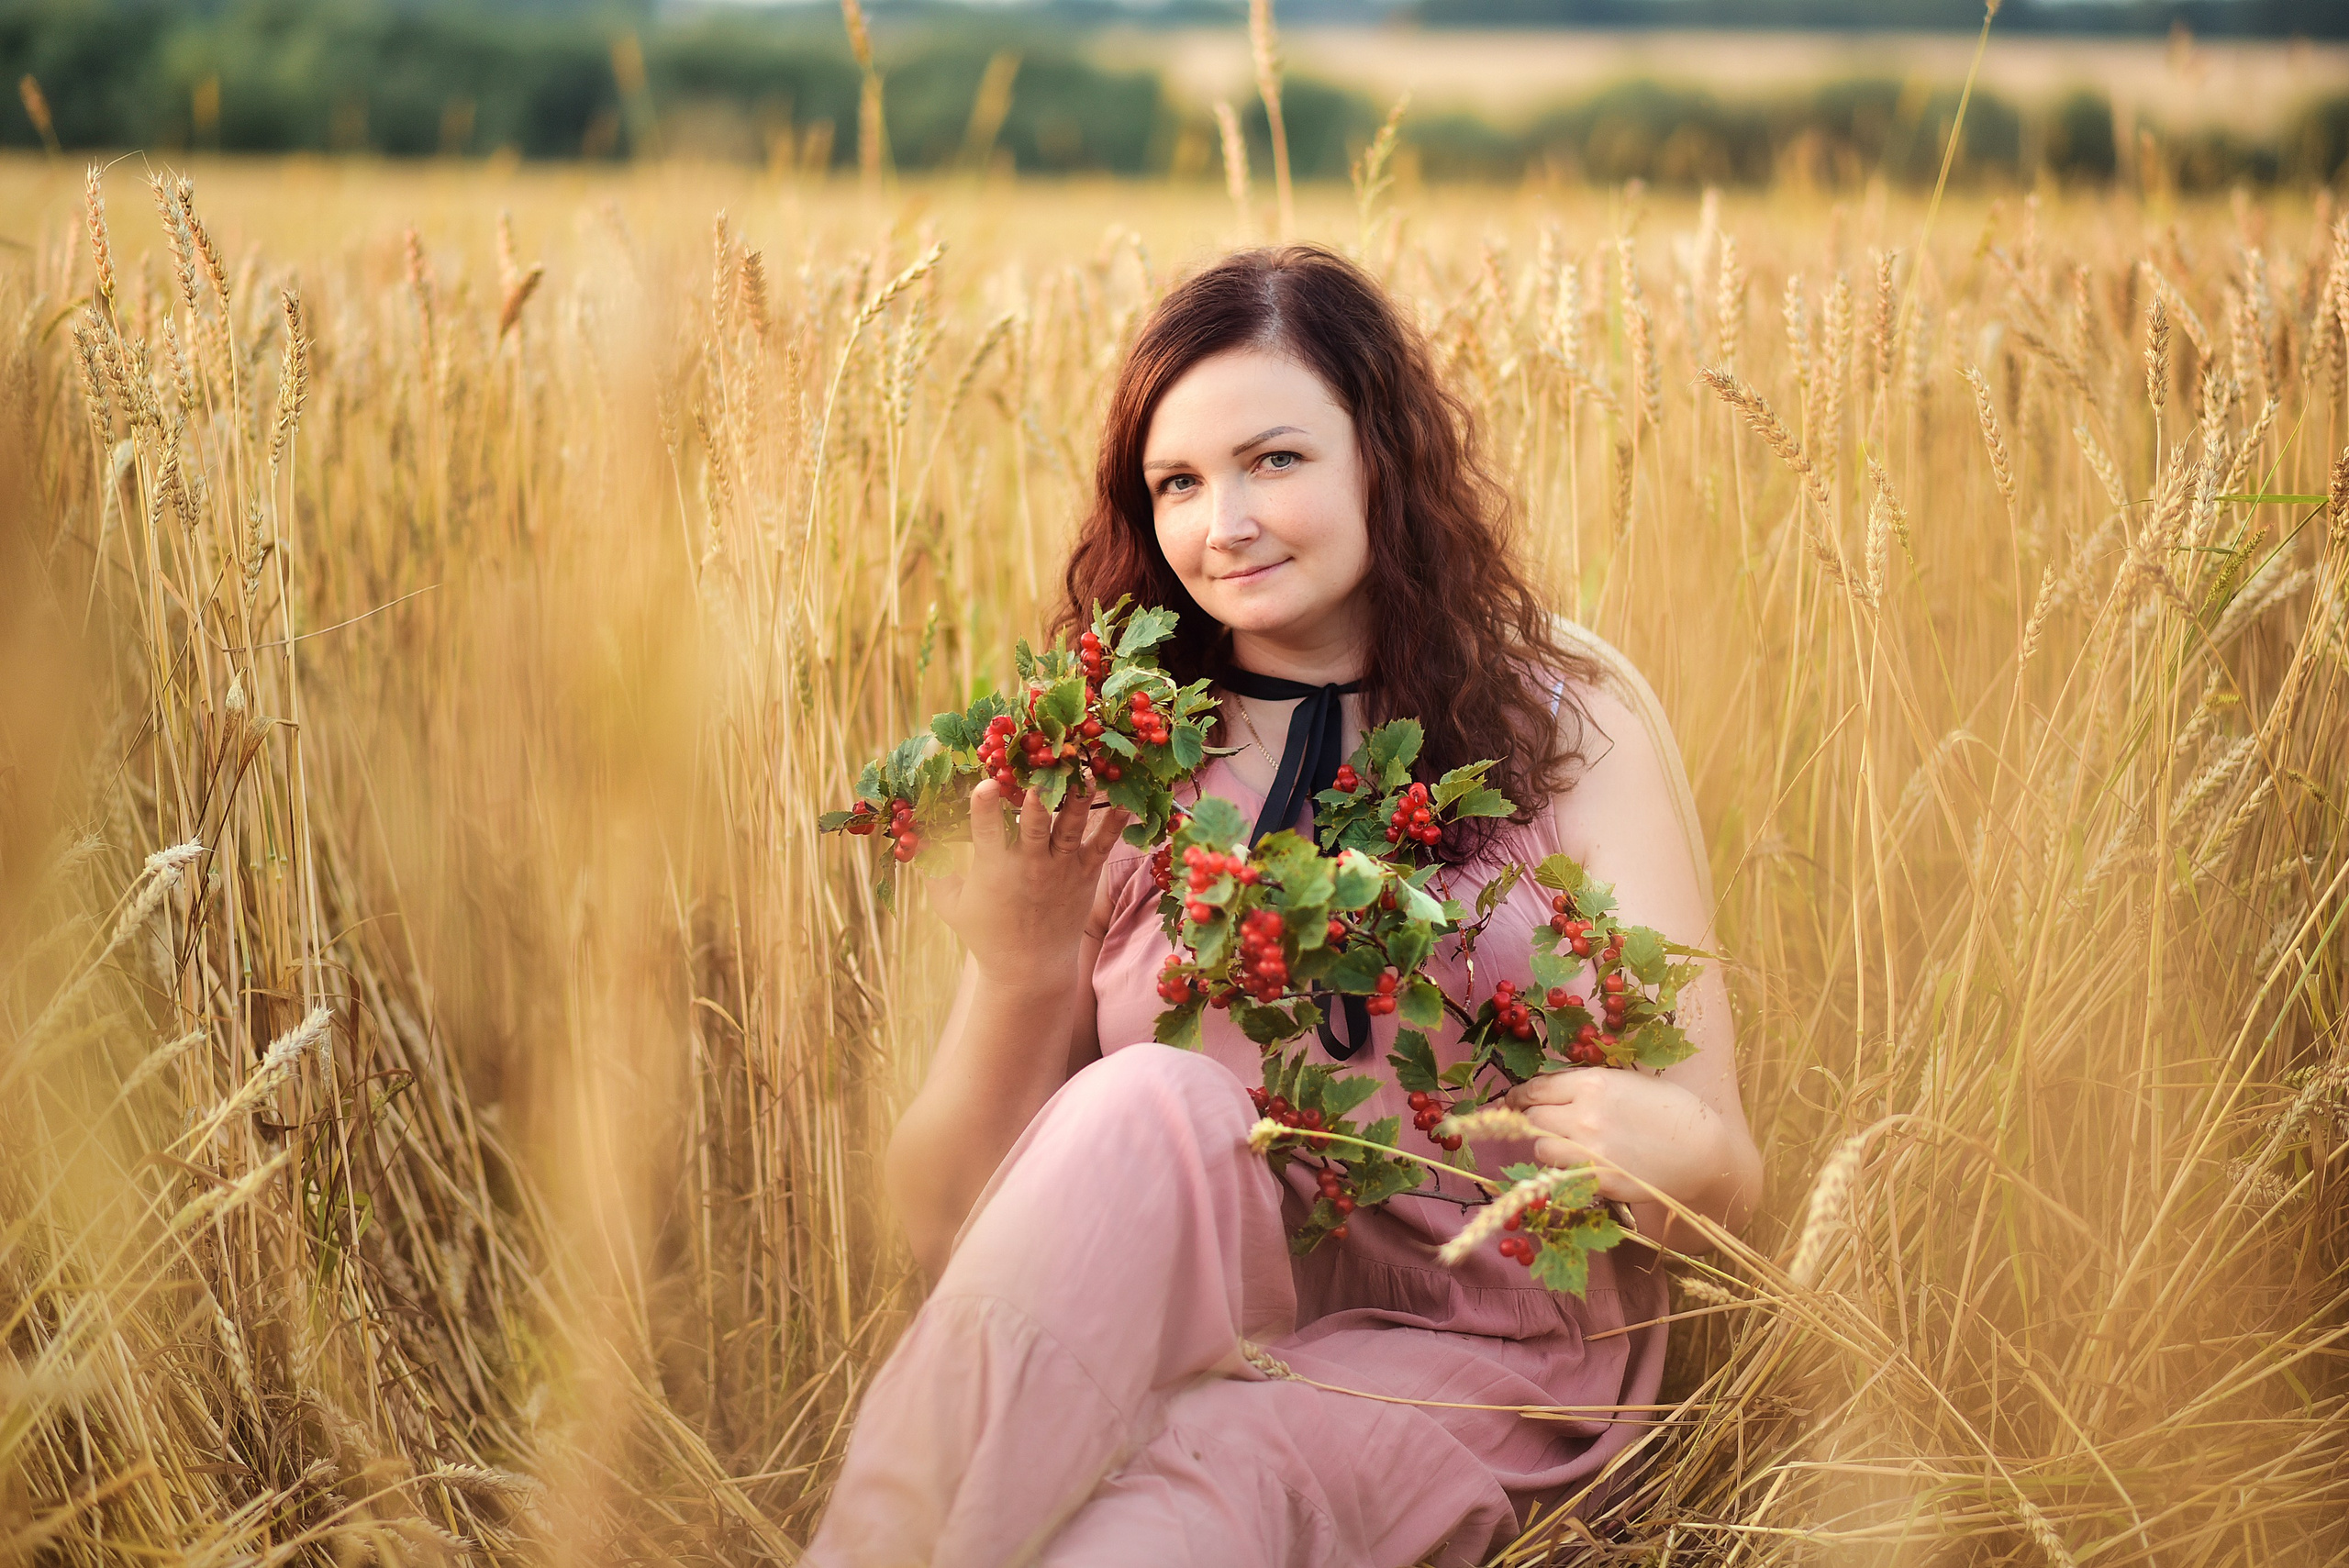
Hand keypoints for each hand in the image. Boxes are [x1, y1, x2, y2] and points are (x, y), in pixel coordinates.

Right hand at [927, 778, 1128, 980]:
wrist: (1029, 971)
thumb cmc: (986, 934)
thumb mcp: (952, 906)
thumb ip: (935, 871)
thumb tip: (916, 836)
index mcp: (993, 869)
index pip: (986, 832)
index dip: (985, 807)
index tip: (987, 784)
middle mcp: (1029, 865)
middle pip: (1034, 825)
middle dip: (1037, 799)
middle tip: (1041, 771)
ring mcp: (1060, 869)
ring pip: (1071, 828)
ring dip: (1080, 799)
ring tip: (1088, 772)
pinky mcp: (1085, 875)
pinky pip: (1102, 846)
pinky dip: (1115, 825)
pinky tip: (1127, 802)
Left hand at [1504, 1067, 1737, 1220]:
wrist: (1704, 1152)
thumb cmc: (1674, 1110)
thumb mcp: (1630, 1083)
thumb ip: (1591, 1086)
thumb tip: (1558, 1090)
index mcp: (1592, 1084)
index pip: (1536, 1089)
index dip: (1519, 1095)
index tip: (1513, 1100)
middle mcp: (1584, 1115)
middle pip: (1532, 1119)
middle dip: (1532, 1119)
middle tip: (1541, 1123)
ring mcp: (1589, 1151)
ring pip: (1540, 1148)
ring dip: (1545, 1145)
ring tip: (1563, 1145)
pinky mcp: (1597, 1180)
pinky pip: (1561, 1175)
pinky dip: (1562, 1170)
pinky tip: (1577, 1166)